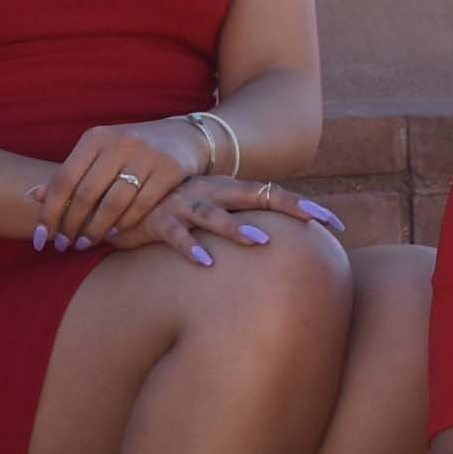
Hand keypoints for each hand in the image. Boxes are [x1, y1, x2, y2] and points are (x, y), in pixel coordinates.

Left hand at [31, 117, 208, 253]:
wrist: (181, 137)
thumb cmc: (129, 151)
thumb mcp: (97, 154)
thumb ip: (69, 175)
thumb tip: (31, 196)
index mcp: (94, 138)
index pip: (63, 180)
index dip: (49, 212)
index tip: (39, 238)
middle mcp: (118, 143)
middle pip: (85, 193)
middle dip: (70, 225)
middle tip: (63, 246)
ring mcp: (145, 155)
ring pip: (113, 203)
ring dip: (95, 229)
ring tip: (83, 244)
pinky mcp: (169, 170)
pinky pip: (142, 205)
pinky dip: (124, 224)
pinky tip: (112, 234)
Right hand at [127, 173, 353, 270]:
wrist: (115, 195)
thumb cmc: (168, 208)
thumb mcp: (205, 210)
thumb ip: (233, 220)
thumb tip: (272, 244)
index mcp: (225, 189)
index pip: (272, 195)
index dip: (304, 207)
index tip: (337, 224)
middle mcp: (209, 191)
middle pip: (256, 196)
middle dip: (289, 207)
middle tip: (319, 220)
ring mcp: (183, 203)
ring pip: (215, 215)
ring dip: (238, 229)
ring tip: (262, 242)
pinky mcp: (157, 220)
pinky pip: (176, 236)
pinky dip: (191, 248)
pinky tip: (206, 264)